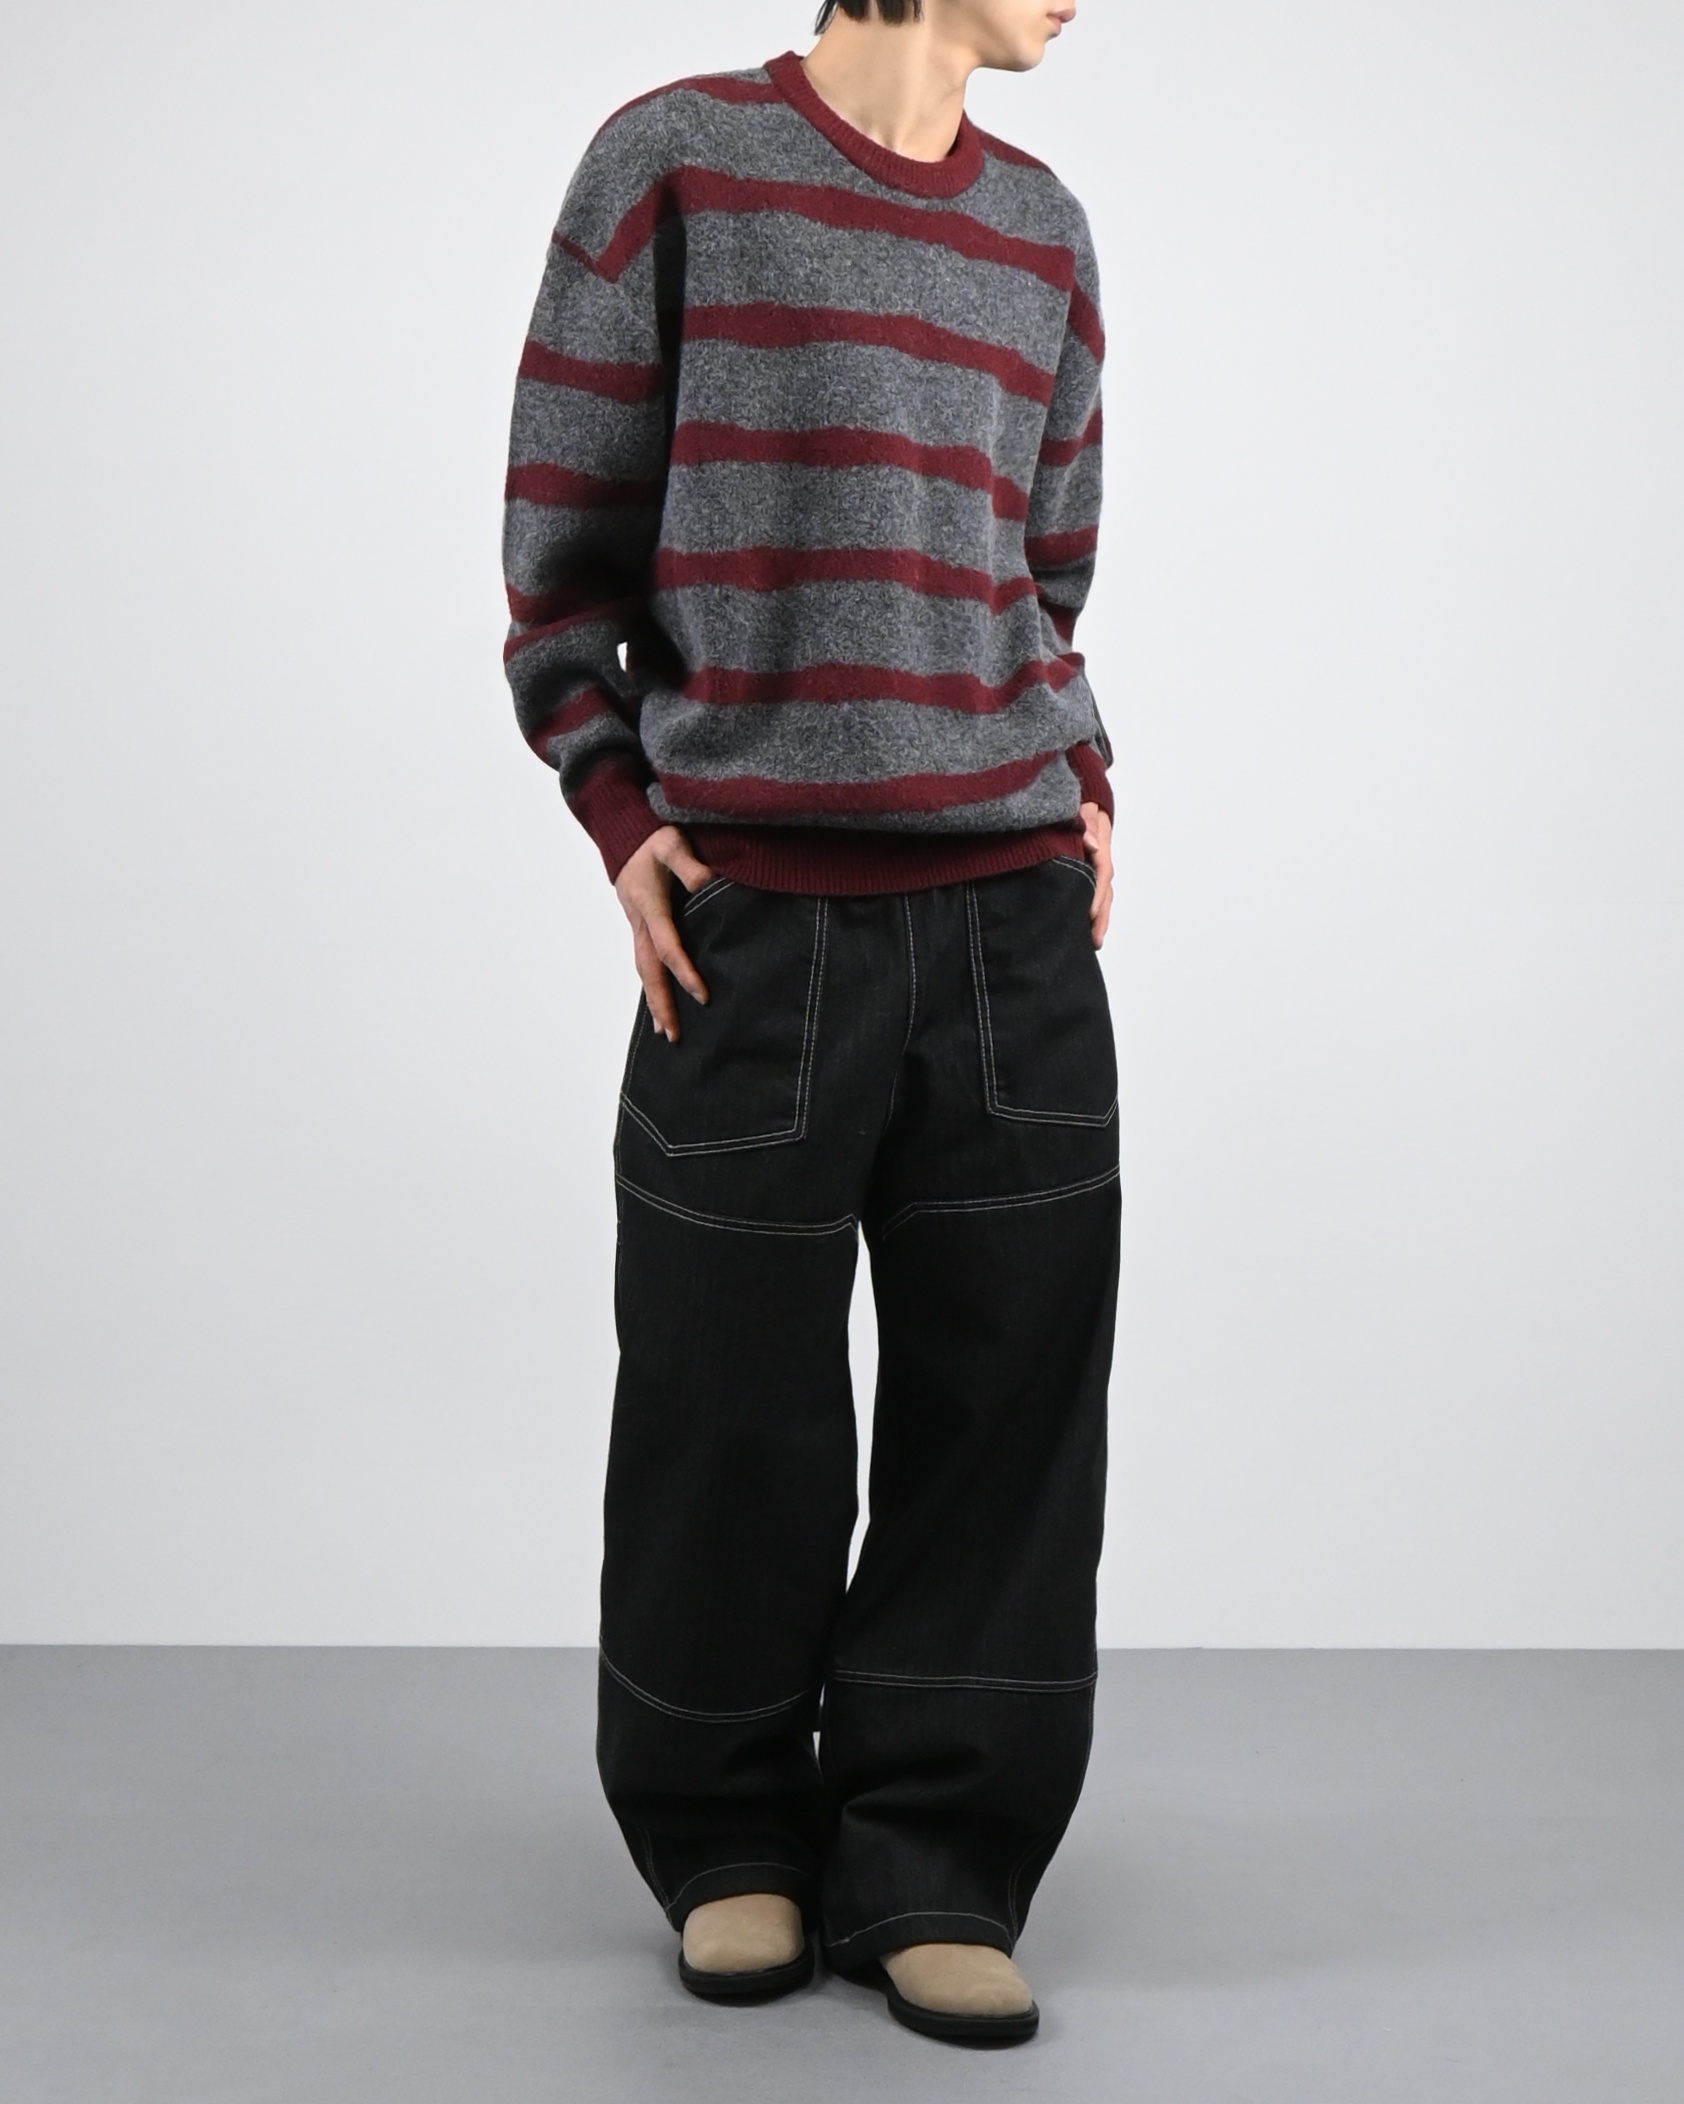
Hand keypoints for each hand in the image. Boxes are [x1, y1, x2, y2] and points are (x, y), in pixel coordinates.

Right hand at [613, 826, 714, 1041]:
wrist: (626, 836)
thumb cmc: (652, 839)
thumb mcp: (671, 842)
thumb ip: (688, 863)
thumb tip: (707, 884)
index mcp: (650, 906)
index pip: (668, 947)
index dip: (684, 972)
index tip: (702, 996)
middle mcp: (640, 922)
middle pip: (649, 971)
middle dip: (661, 1003)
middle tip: (672, 1035)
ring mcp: (637, 927)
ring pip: (644, 970)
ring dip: (654, 1000)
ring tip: (664, 1030)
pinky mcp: (640, 927)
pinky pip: (645, 962)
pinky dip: (652, 985)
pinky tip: (661, 1003)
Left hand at [1080, 802, 1112, 947]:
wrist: (1074, 788)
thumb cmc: (1073, 794)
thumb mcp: (1078, 801)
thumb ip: (1085, 820)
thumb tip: (1092, 844)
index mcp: (1100, 839)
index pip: (1102, 871)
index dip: (1096, 893)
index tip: (1090, 913)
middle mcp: (1100, 854)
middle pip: (1105, 888)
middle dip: (1101, 915)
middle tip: (1094, 939)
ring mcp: (1094, 860)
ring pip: (1101, 892)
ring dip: (1099, 916)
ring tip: (1092, 941)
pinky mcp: (1086, 865)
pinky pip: (1091, 888)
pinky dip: (1090, 907)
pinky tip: (1083, 925)